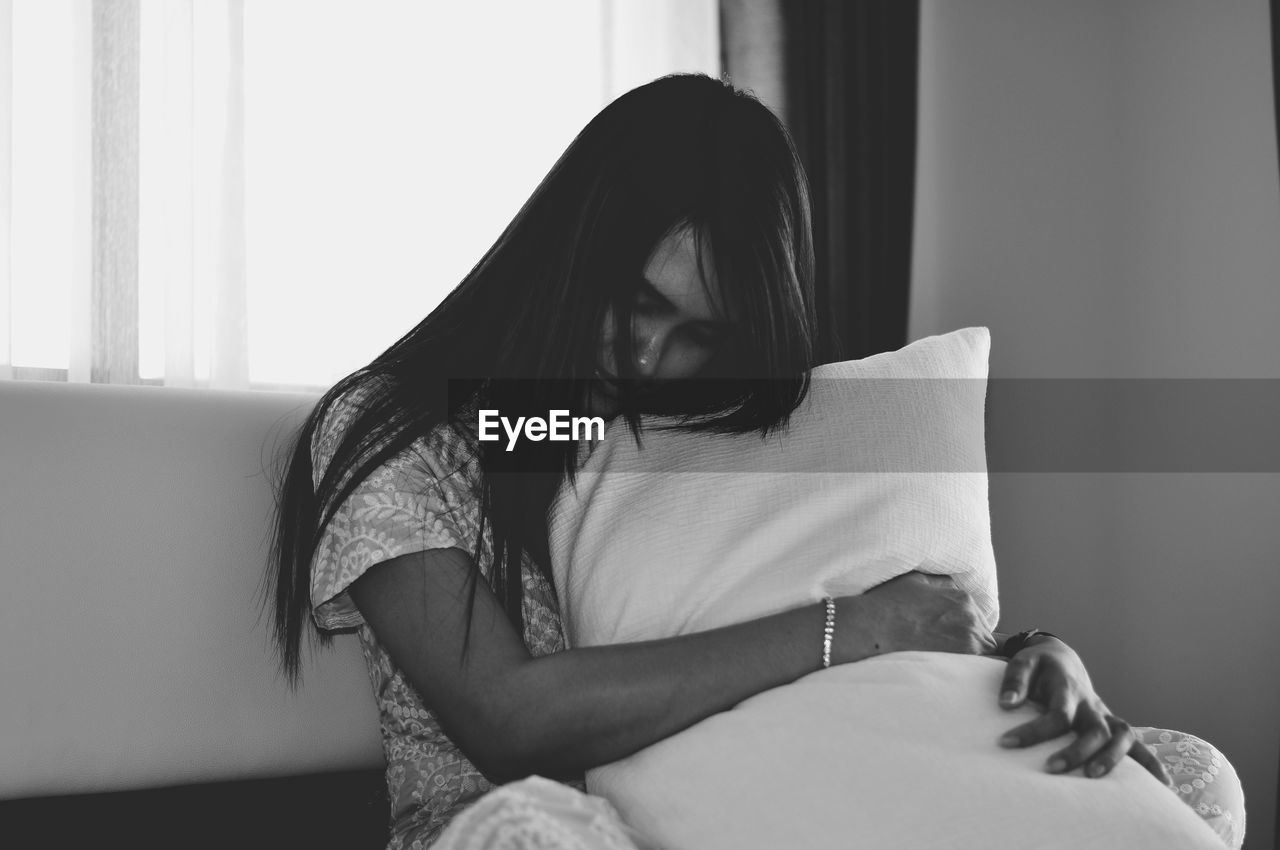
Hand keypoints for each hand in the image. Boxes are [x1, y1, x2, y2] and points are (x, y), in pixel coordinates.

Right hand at [835, 572, 996, 662]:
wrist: (873, 628)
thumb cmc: (888, 604)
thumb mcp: (916, 580)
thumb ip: (940, 583)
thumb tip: (952, 588)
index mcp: (963, 599)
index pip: (977, 617)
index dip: (964, 628)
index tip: (949, 635)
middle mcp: (971, 619)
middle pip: (984, 637)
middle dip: (970, 643)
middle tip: (948, 649)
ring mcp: (969, 642)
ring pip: (984, 654)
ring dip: (971, 657)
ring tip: (949, 660)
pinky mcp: (962, 662)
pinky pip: (977, 670)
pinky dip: (969, 671)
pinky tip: (951, 671)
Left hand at [996, 636, 1169, 784]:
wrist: (1060, 659)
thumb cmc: (1037, 666)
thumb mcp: (1022, 664)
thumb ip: (1014, 681)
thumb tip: (1006, 704)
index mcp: (1067, 689)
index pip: (1057, 714)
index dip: (1034, 731)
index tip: (1006, 743)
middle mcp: (1090, 704)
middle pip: (1095, 730)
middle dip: (1076, 752)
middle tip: (1051, 769)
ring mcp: (1104, 715)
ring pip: (1122, 736)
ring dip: (1112, 759)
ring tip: (1095, 779)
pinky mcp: (1111, 724)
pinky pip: (1136, 743)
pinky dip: (1151, 762)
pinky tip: (1163, 786)